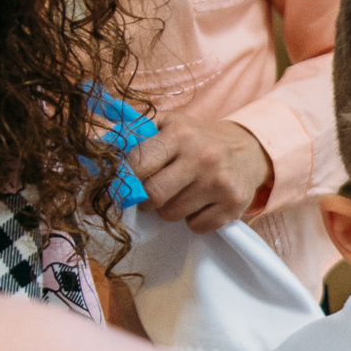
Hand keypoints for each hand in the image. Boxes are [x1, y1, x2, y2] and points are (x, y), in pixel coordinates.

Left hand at [130, 115, 273, 230]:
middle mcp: (203, 157)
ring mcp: (220, 183)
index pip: (139, 163)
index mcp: (181, 134)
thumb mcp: (170, 124)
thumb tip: (103, 150)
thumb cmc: (197, 139)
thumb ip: (137, 134)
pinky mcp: (234, 205)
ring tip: (181, 194)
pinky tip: (200, 203)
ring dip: (169, 209)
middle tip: (151, 193)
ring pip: (171, 214)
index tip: (126, 182)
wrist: (247, 151)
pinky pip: (196, 227)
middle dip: (146, 198)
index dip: (126, 178)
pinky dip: (193, 220)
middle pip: (153, 195)